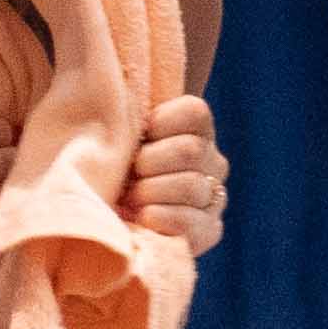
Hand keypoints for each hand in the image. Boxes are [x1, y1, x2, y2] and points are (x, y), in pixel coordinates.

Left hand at [128, 90, 229, 255]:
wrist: (114, 223)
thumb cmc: (113, 173)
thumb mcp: (119, 141)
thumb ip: (127, 120)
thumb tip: (120, 98)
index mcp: (196, 131)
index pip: (194, 112)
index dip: (162, 121)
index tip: (139, 135)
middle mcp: (212, 161)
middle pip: (190, 150)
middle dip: (149, 162)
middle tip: (129, 174)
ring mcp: (214, 196)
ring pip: (191, 186)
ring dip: (150, 192)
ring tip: (129, 199)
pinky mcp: (210, 230)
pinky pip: (192, 222)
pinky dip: (162, 218)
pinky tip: (142, 218)